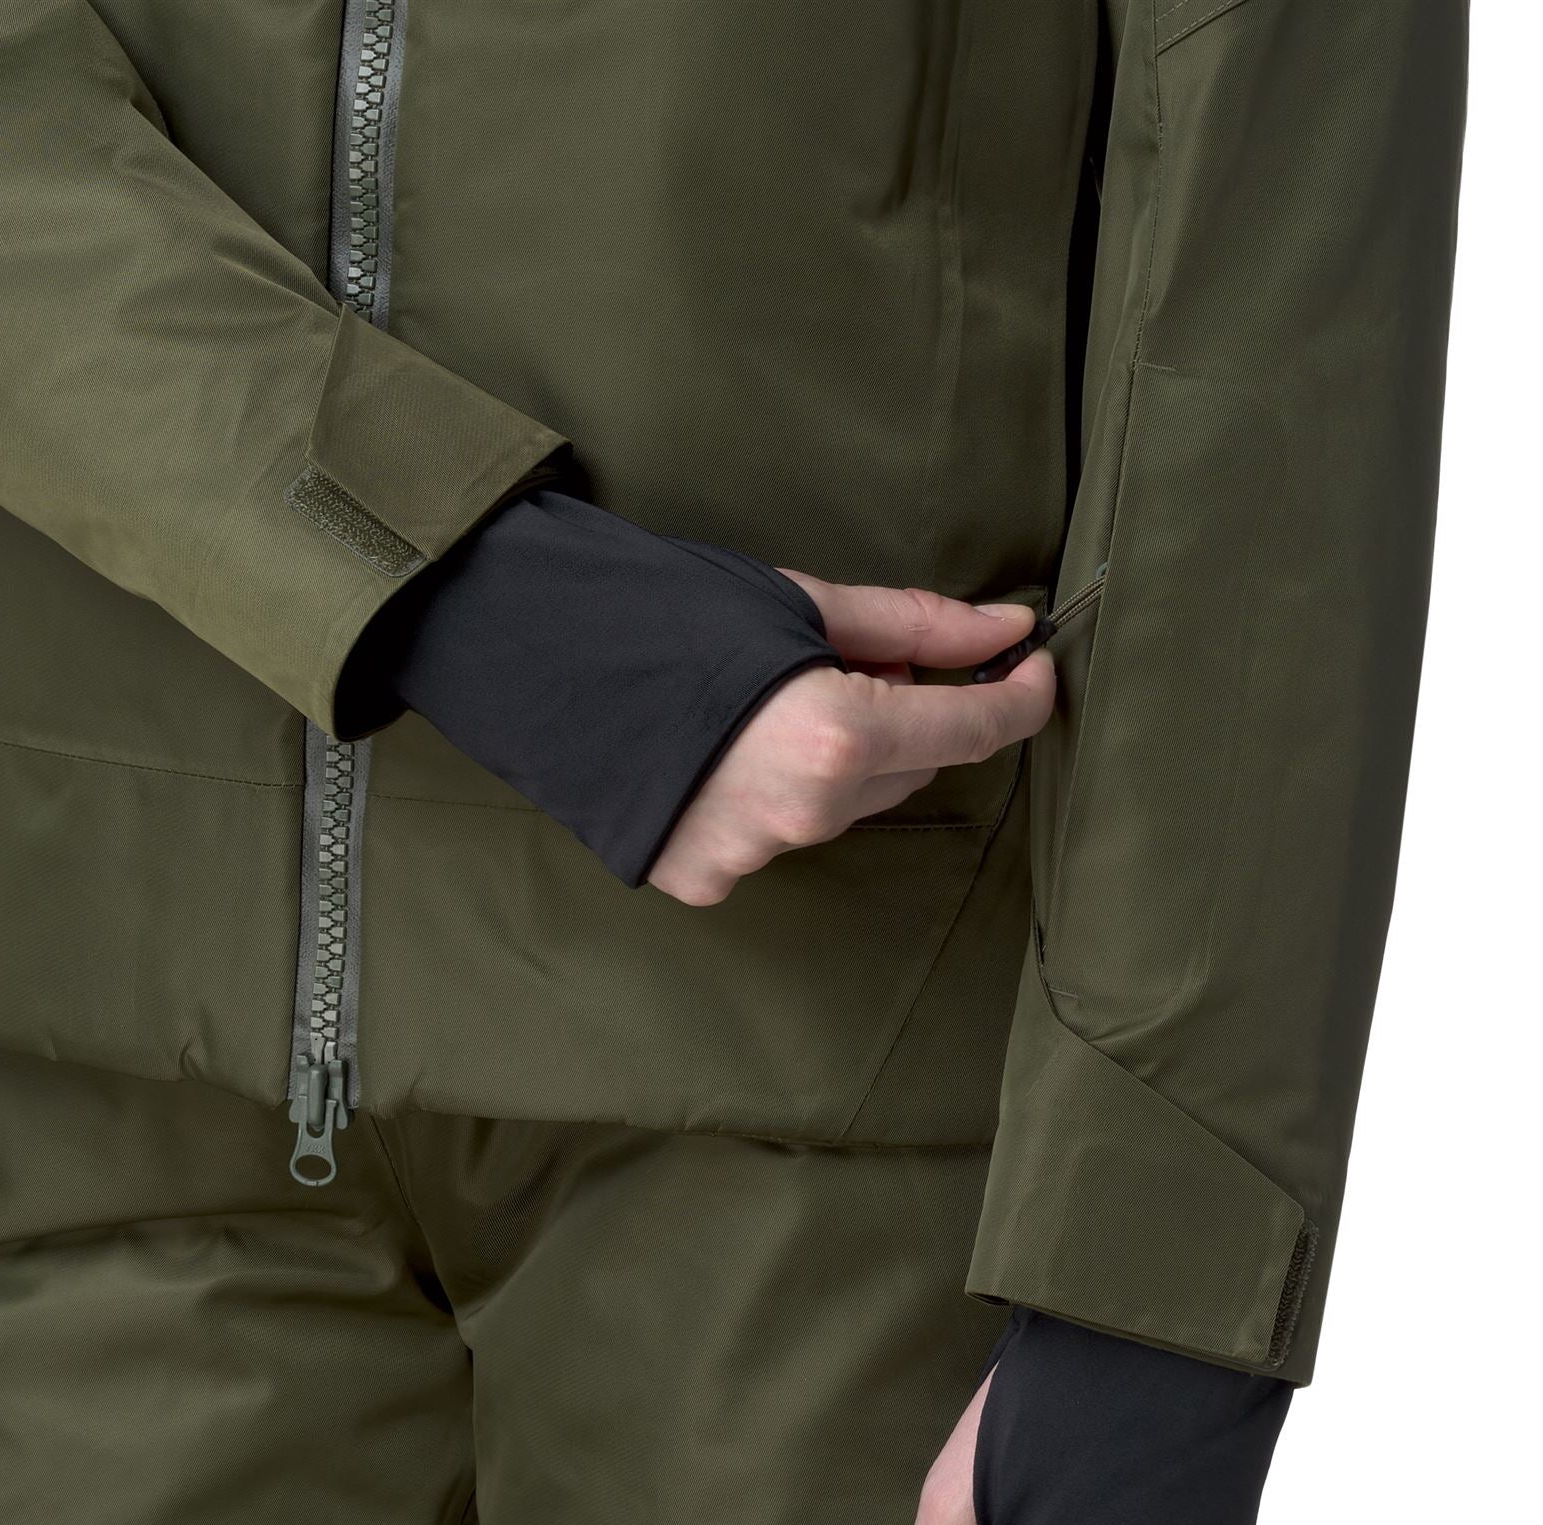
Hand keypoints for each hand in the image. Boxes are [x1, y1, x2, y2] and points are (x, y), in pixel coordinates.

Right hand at [647, 580, 1053, 904]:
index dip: (1020, 695)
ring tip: (775, 704)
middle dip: (911, 715)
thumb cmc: (664, 616)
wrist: (537, 665)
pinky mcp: (709, 878)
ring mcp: (754, 857)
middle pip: (913, 768)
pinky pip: (781, 836)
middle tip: (865, 662)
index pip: (975, 729)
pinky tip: (727, 755)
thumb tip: (1004, 631)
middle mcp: (805, 814)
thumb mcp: (799, 603)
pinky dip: (777, 795)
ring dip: (844, 760)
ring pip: (848, 807)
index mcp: (838, 737)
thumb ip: (914, 626)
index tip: (1030, 666)